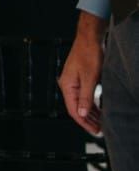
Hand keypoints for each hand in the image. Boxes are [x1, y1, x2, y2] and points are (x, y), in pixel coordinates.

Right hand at [60, 14, 106, 135]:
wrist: (90, 38)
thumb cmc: (89, 55)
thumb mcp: (90, 78)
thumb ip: (85, 97)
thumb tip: (81, 114)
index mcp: (67, 86)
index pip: (74, 110)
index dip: (84, 123)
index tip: (96, 132)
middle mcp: (68, 85)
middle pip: (77, 108)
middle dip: (88, 120)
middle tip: (101, 130)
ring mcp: (74, 82)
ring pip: (82, 103)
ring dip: (91, 113)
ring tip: (102, 123)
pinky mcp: (81, 79)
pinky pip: (85, 96)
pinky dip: (92, 104)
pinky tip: (100, 110)